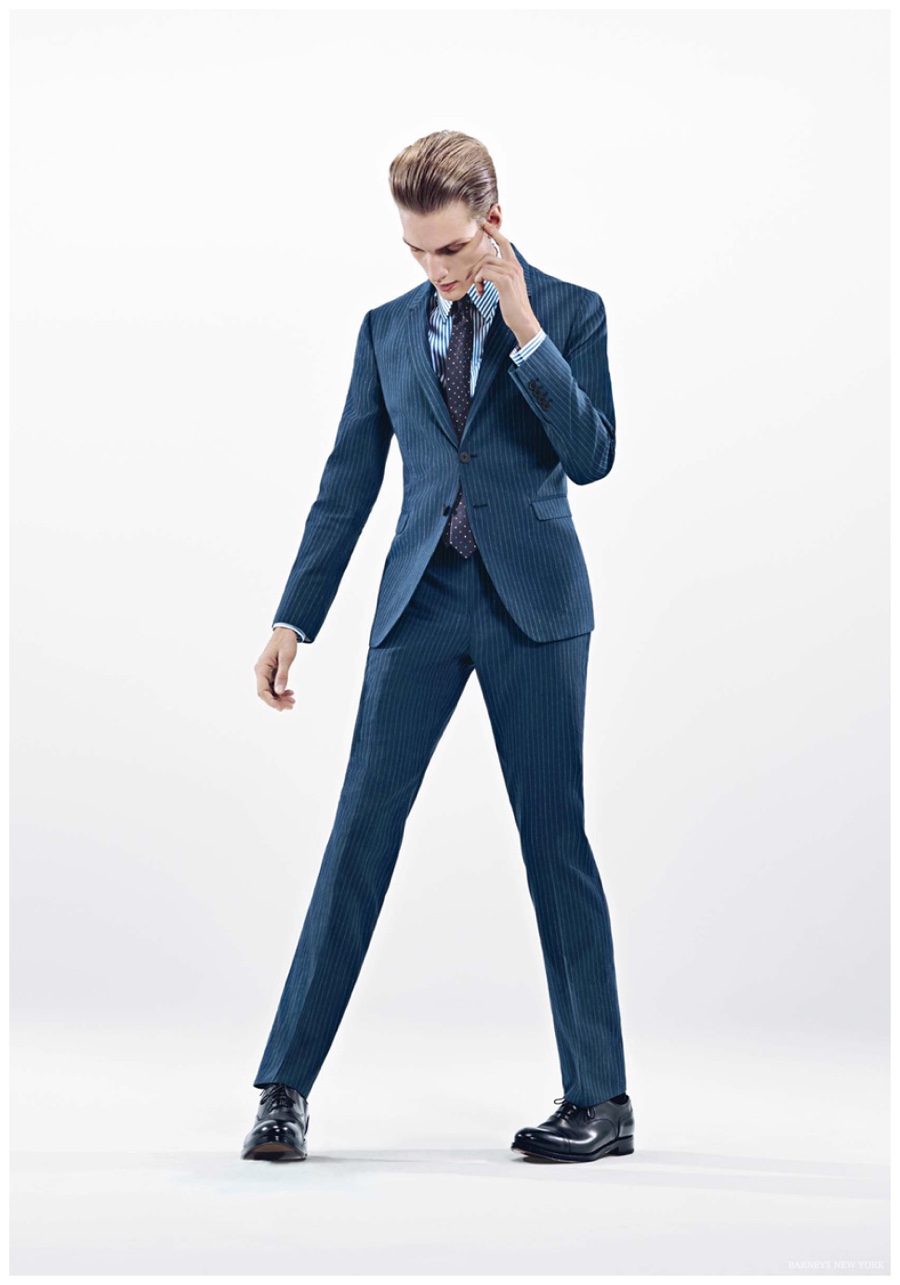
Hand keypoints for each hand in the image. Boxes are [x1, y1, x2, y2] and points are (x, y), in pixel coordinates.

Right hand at [255, 628, 297, 710]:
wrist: (286, 632)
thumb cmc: (285, 642)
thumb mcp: (286, 658)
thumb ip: (283, 675)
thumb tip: (280, 692)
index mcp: (261, 669)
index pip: (262, 691)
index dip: (270, 701)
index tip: (281, 707)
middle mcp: (261, 672)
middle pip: (265, 693)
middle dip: (277, 702)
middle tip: (291, 706)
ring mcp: (265, 672)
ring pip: (270, 691)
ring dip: (280, 698)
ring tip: (292, 701)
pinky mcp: (271, 672)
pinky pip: (273, 686)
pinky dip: (281, 691)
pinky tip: (290, 693)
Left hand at [472, 219, 541, 346]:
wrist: (523, 320)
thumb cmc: (513, 307)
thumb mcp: (508, 288)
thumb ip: (501, 276)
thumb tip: (486, 272)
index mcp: (515, 266)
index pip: (505, 242)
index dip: (494, 232)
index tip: (484, 223)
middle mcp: (514, 266)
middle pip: (488, 255)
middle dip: (476, 268)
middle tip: (475, 283)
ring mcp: (510, 273)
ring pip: (484, 264)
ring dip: (476, 277)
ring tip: (479, 290)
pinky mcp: (504, 281)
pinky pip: (484, 272)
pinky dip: (478, 281)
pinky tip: (480, 292)